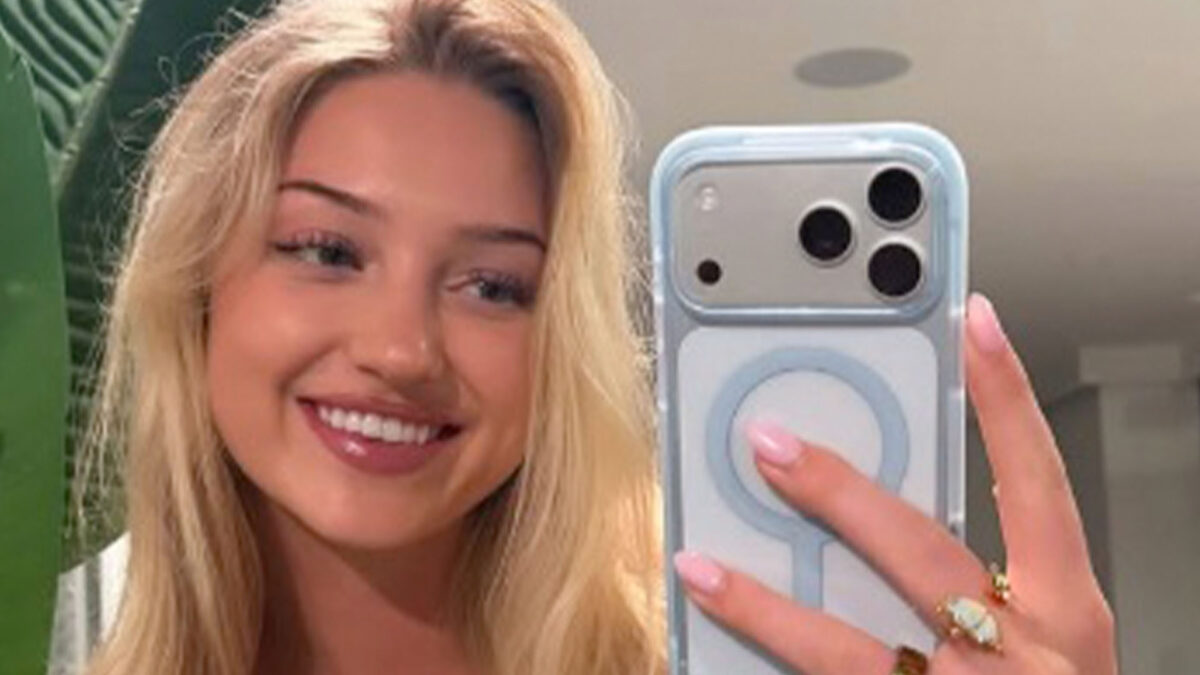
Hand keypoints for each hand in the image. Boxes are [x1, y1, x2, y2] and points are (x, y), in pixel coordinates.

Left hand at [672, 293, 1117, 673]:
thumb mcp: (1049, 645)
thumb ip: (993, 583)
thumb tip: (884, 511)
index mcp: (1069, 620)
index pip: (1038, 485)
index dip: (1007, 398)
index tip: (975, 322)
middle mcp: (1020, 661)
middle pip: (918, 555)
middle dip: (837, 494)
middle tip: (768, 445)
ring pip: (848, 654)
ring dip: (767, 609)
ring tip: (702, 570)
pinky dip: (772, 672)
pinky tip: (715, 654)